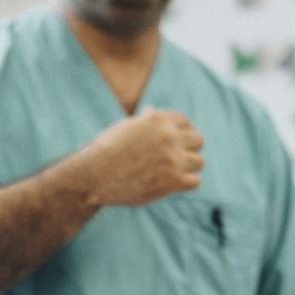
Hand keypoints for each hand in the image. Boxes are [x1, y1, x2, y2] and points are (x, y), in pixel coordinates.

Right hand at [81, 106, 204, 206]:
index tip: (178, 140)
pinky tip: (175, 184)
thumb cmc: (107, 151)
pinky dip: (187, 183)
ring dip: (190, 166)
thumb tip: (152, 111)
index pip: (185, 121)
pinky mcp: (173, 181)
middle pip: (198, 140)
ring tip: (176, 171)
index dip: (183, 131)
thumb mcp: (126, 126)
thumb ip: (145, 121)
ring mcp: (173, 159)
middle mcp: (169, 137)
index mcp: (158, 120)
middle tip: (178, 157)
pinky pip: (195, 182)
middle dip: (189, 148)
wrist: (95, 176)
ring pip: (200, 161)